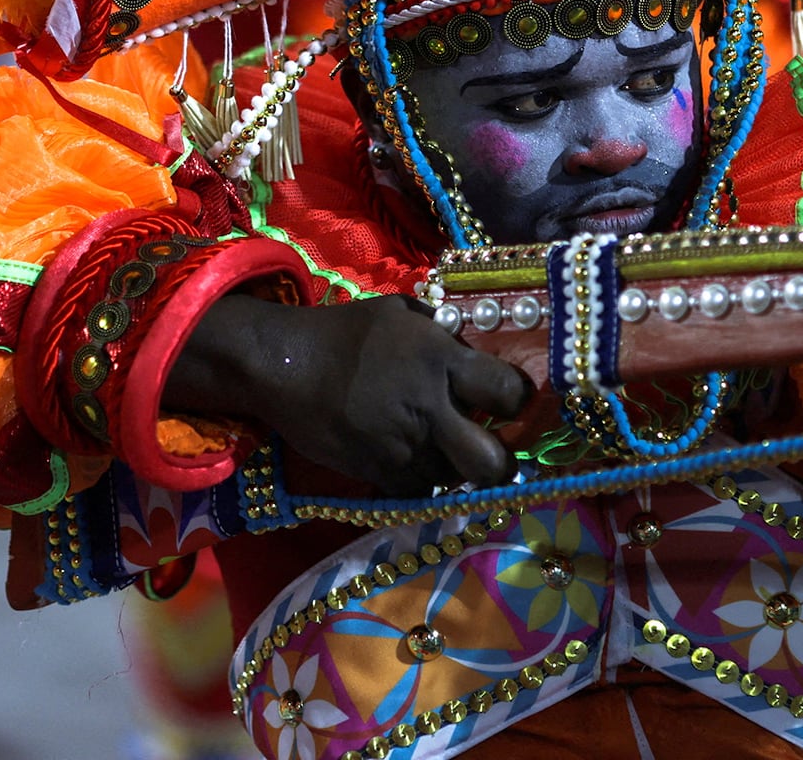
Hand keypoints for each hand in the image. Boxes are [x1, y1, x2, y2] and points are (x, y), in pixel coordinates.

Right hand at [164, 292, 530, 491]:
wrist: (285, 365)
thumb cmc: (345, 332)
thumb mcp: (400, 313)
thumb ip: (442, 334)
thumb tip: (469, 350)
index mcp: (442, 361)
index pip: (510, 393)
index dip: (516, 400)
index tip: (507, 400)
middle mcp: (431, 409)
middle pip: (492, 462)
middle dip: (500, 462)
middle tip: (490, 450)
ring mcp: (404, 447)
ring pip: (453, 480)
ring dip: (452, 468)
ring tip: (438, 447)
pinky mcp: (378, 473)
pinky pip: (417, 490)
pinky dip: (417, 478)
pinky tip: (406, 455)